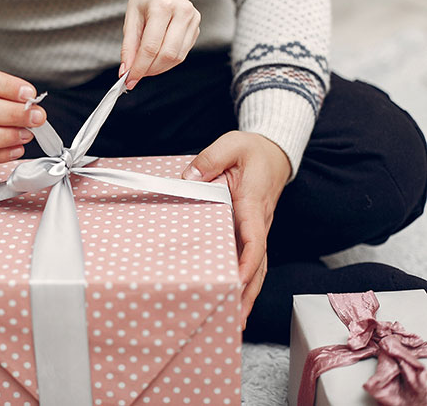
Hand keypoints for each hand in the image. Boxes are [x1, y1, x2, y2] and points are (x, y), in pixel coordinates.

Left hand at [120, 0, 199, 89]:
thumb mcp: (131, 17)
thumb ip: (128, 46)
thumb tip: (126, 70)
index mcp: (163, 7)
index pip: (151, 47)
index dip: (139, 67)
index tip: (128, 79)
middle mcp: (182, 13)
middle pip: (167, 54)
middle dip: (150, 70)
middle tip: (136, 75)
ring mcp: (193, 20)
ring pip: (177, 57)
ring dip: (159, 68)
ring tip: (145, 66)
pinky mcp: (197, 28)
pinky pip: (182, 54)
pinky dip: (167, 62)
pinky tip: (156, 58)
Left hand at [181, 131, 290, 328]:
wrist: (275, 153)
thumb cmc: (253, 151)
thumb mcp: (231, 145)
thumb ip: (209, 160)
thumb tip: (189, 179)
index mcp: (253, 203)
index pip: (254, 238)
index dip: (247, 262)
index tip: (238, 281)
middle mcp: (259, 221)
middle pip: (259, 263)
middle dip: (249, 292)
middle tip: (236, 316)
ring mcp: (257, 229)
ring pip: (258, 266)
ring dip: (249, 293)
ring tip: (236, 319)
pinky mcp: (252, 231)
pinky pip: (251, 259)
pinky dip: (246, 281)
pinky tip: (236, 297)